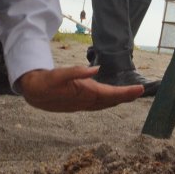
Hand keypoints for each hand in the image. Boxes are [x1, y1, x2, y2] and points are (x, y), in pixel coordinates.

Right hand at [18, 65, 143, 110]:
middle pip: (111, 100)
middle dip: (126, 96)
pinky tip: (112, 98)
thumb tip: (95, 69)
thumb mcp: (60, 73)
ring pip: (105, 104)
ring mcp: (83, 104)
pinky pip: (99, 104)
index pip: (110, 94)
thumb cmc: (46, 82)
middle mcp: (86, 101)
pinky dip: (109, 101)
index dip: (126, 93)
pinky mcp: (79, 103)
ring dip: (119, 100)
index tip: (139, 89)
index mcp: (84, 94)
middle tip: (141, 91)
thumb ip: (77, 72)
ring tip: (131, 94)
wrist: (33, 93)